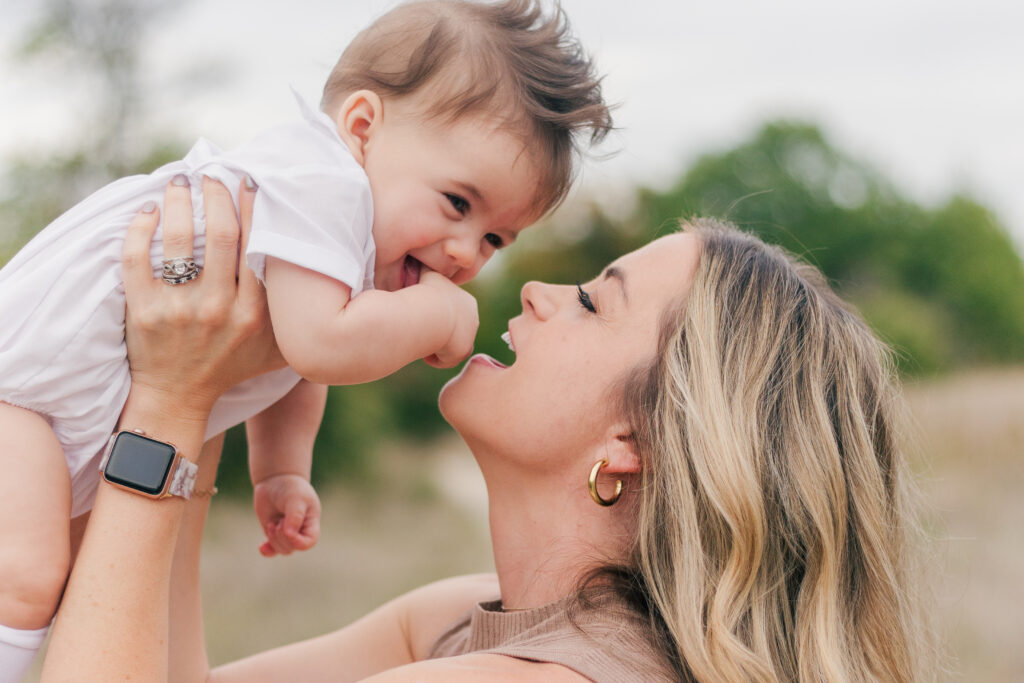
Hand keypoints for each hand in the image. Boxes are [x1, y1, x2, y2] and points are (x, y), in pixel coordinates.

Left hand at [122, 176, 285, 421]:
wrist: (177, 399)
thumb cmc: (231, 369)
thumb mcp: (277, 350)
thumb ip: (294, 317)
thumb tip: (324, 278)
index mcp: (254, 314)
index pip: (255, 247)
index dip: (252, 208)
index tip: (247, 183)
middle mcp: (219, 309)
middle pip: (220, 234)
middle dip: (216, 195)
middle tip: (211, 174)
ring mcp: (179, 310)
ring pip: (179, 240)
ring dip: (180, 202)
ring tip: (180, 182)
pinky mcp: (143, 312)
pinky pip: (137, 259)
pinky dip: (141, 229)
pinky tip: (148, 212)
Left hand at [253, 473, 321, 556]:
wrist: (276, 480)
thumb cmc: (291, 488)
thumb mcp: (296, 498)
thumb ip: (294, 516)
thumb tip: (289, 535)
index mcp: (311, 523)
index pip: (309, 542)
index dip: (299, 542)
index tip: (288, 532)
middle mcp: (300, 531)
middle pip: (293, 547)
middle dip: (282, 537)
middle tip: (277, 521)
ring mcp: (286, 533)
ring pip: (283, 549)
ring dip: (274, 539)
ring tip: (272, 523)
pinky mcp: (274, 533)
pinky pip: (272, 549)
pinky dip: (267, 550)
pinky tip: (262, 547)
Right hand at [418, 270, 478, 367]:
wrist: (431, 311)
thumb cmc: (426, 292)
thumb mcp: (427, 275)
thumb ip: (427, 271)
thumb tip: (418, 260)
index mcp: (468, 302)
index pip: (452, 313)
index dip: (435, 316)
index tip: (422, 315)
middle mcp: (473, 319)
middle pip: (453, 331)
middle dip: (437, 333)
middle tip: (421, 329)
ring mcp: (470, 337)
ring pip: (450, 347)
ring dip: (436, 346)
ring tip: (422, 340)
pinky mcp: (463, 351)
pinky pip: (445, 360)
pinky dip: (434, 358)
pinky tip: (424, 350)